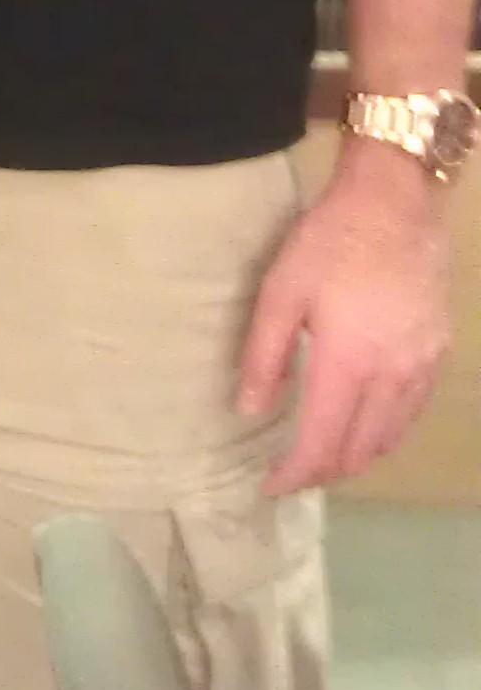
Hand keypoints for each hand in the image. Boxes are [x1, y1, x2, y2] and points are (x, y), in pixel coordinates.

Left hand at [238, 148, 452, 493]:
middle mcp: (391, 378)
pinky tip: (365, 421)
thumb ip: (264, 355)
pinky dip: (385, 431)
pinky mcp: (438, 355)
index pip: (321, 445)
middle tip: (292, 470)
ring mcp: (421, 369)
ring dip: (355, 456)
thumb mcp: (280, 291)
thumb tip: (250, 410)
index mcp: (347, 364)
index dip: (294, 474)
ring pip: (389, 439)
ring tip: (324, 452)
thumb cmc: (329, 242)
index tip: (269, 486)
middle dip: (323, 471)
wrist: (396, 203)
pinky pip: (412, 414)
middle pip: (359, 453)